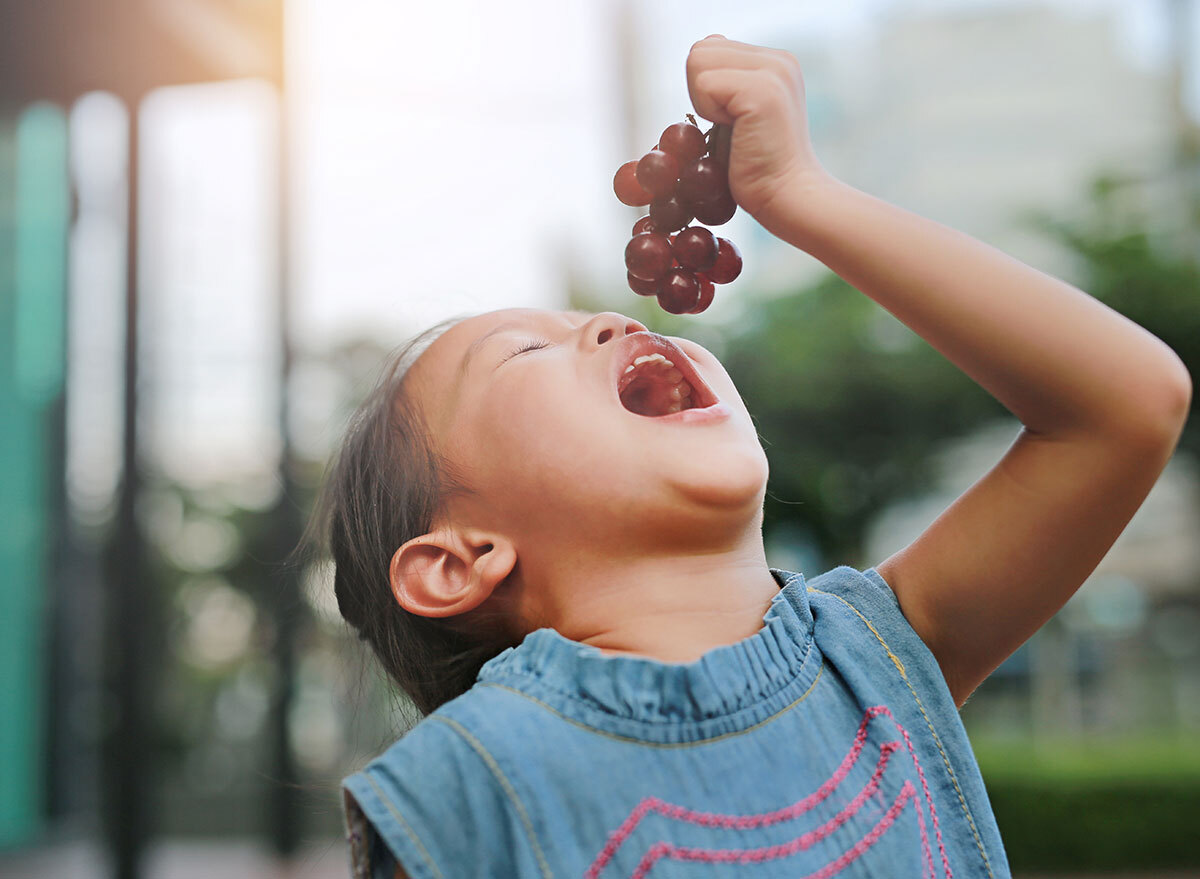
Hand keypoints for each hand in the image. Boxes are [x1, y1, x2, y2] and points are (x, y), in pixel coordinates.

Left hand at [686, 36, 832, 224]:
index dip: (706, 90)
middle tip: (731, 126)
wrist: (787, 196)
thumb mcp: (738, 116)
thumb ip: (723, 83)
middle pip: (700, 50)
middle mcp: (778, 59)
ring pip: (697, 60)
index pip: (710, 48)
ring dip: (703, 104)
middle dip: (701, 94)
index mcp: (774, 62)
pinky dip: (708, 114)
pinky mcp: (762, 90)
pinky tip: (736, 132)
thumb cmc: (759, 168)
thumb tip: (701, 49)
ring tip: (735, 128)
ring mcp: (773, 71)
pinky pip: (703, 84)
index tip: (732, 120)